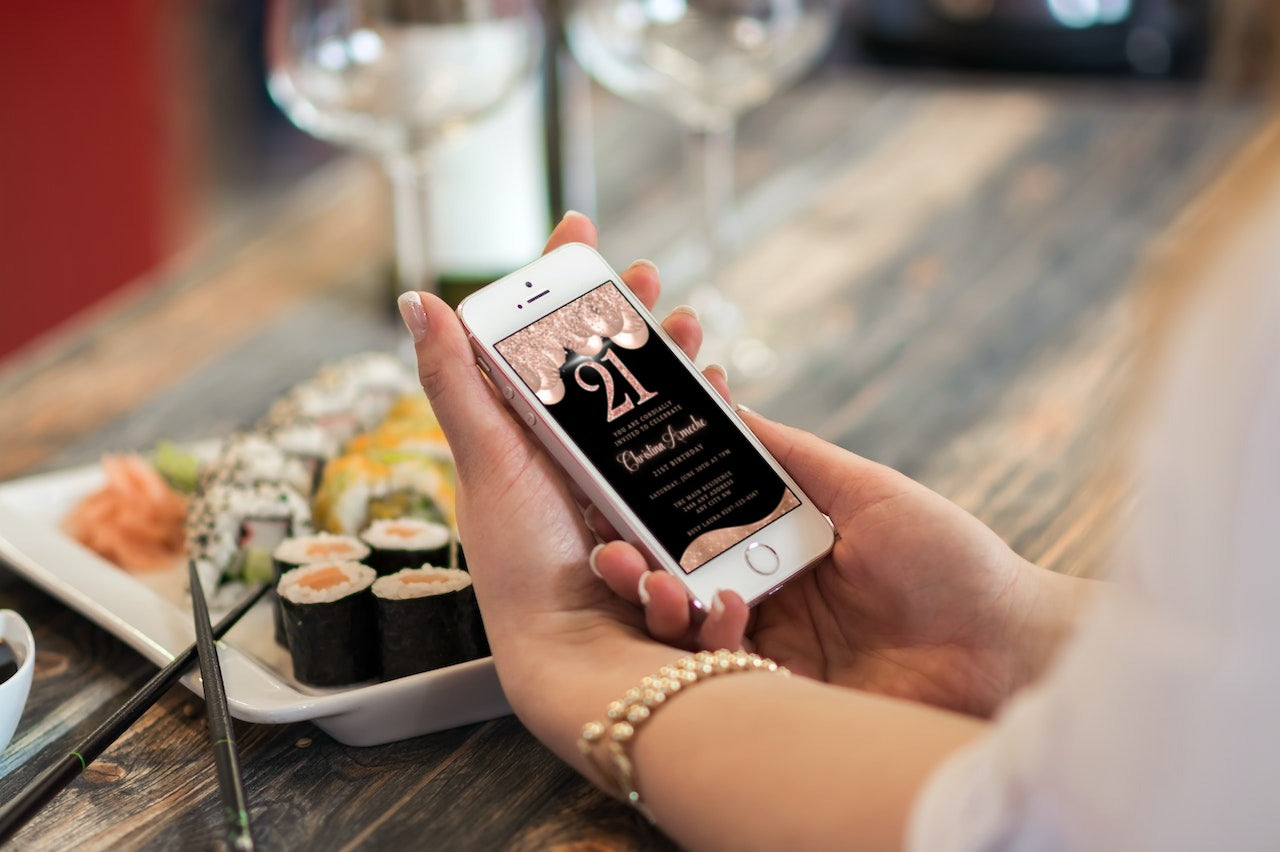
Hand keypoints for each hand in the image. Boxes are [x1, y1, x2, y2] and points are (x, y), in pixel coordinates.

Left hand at [397, 212, 730, 745]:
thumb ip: (455, 381)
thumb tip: (416, 298)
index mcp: (523, 427)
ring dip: (675, 357)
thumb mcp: (486, 458)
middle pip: (606, 359)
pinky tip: (717, 399)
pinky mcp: (658, 504)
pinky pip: (683, 446)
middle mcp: (568, 446)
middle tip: (650, 278)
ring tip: (693, 333)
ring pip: (651, 397)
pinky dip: (702, 416)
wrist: (579, 648)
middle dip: (632, 311)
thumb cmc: (519, 558)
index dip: (562, 280)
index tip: (582, 228)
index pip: (541, 335)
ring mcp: (616, 475)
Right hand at [592, 401, 1093, 718]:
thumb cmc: (949, 558)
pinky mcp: (781, 697)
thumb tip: (728, 403)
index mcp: (775, 544)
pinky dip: (708, 642)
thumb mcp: (863, 489)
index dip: (650, 508)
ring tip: (658, 584)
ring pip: (685, 627)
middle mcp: (762, 595)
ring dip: (659, 602)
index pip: (693, 523)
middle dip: (632, 563)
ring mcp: (770, 648)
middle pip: (675, 577)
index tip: (613, 486)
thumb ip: (790, 454)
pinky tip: (719, 615)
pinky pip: (722, 673)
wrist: (1007, 645)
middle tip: (611, 550)